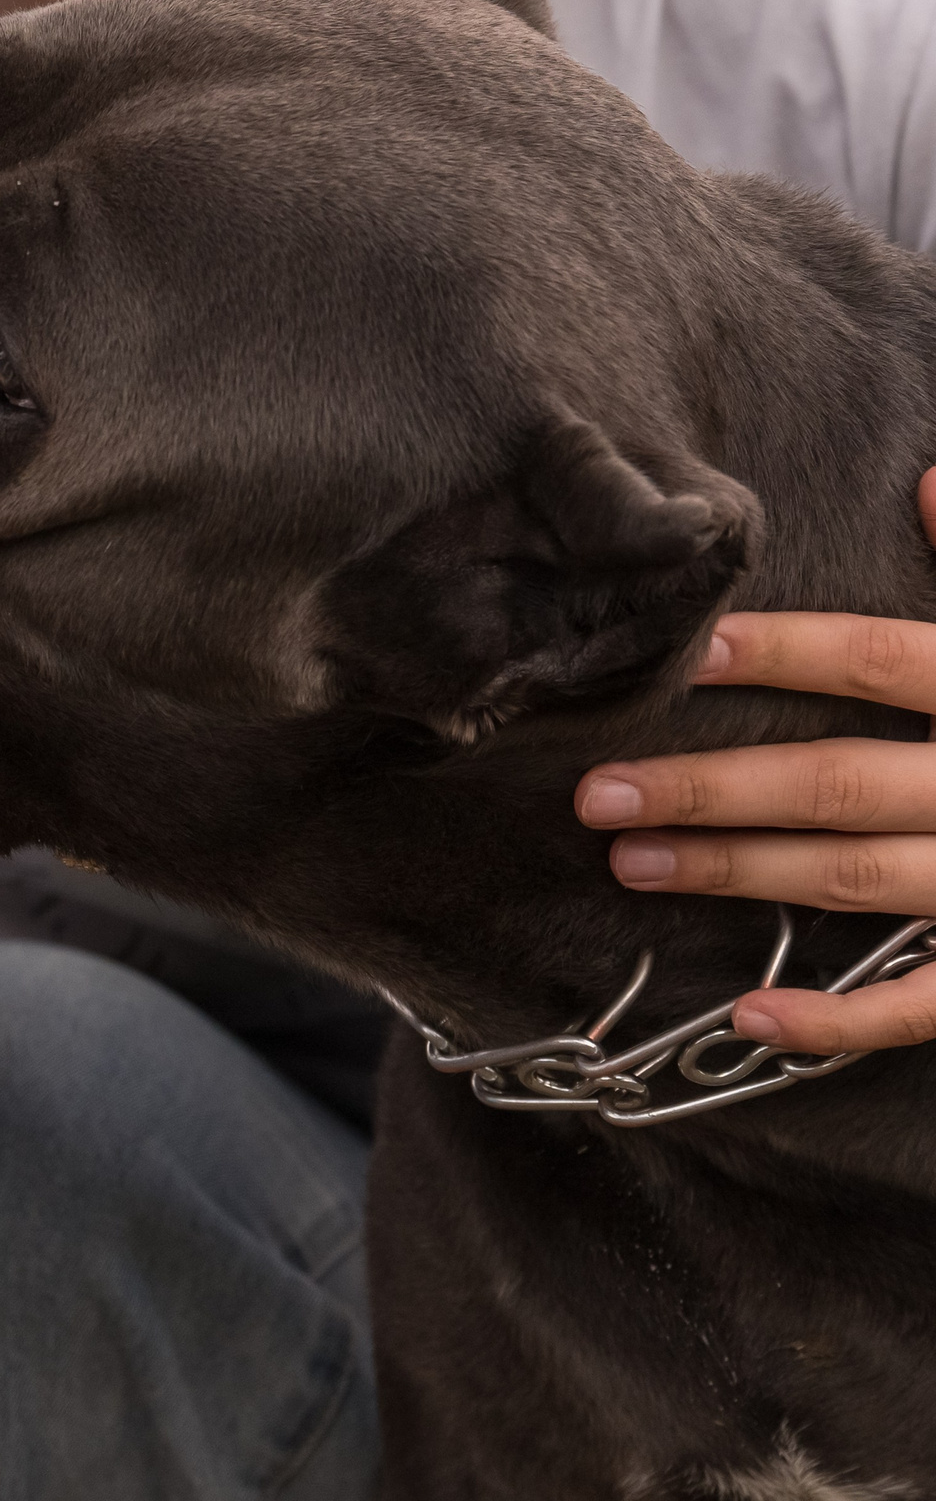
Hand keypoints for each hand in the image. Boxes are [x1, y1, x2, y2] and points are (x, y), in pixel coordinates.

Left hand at [575, 468, 935, 1053]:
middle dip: (711, 785)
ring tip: (628, 860)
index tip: (683, 649)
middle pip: (837, 782)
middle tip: (598, 789)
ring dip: (737, 871)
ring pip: (855, 879)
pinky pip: (925, 1005)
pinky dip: (839, 1021)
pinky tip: (750, 1016)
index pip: (877, 660)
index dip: (781, 651)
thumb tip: (933, 480)